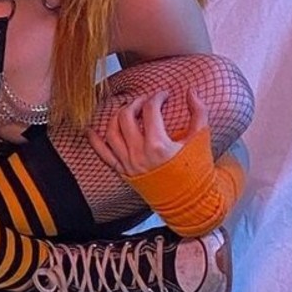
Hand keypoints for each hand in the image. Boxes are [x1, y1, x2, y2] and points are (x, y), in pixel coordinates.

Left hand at [90, 87, 208, 176]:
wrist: (187, 201)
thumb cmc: (195, 171)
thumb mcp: (200, 140)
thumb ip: (199, 112)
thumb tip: (192, 91)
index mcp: (158, 146)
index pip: (150, 110)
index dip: (157, 97)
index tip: (164, 95)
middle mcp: (139, 155)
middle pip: (126, 116)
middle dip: (135, 102)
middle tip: (145, 101)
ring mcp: (128, 164)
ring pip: (112, 132)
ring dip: (117, 116)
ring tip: (128, 110)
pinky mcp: (123, 173)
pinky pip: (103, 155)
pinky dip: (95, 141)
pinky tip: (91, 130)